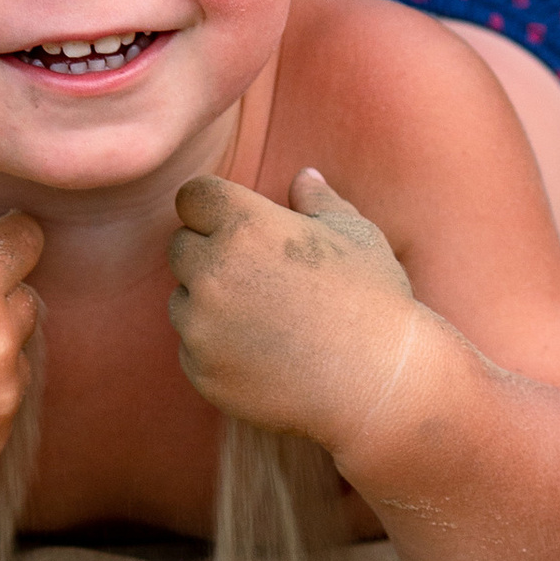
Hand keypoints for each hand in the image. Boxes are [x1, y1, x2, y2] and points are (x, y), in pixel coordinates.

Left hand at [168, 167, 440, 467]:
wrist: (379, 384)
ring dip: (210, 304)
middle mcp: (214, 271)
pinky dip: (216, 349)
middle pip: (180, 247)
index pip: (193, 197)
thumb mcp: (356, 236)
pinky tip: (264, 356)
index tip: (235, 226)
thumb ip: (319, 201)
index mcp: (246, 225)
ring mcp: (203, 325)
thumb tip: (304, 177)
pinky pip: (191, 348)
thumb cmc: (374, 301)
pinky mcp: (202, 370)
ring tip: (267, 320)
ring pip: (182, 300)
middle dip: (210, 254)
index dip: (212, 208)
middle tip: (261, 279)